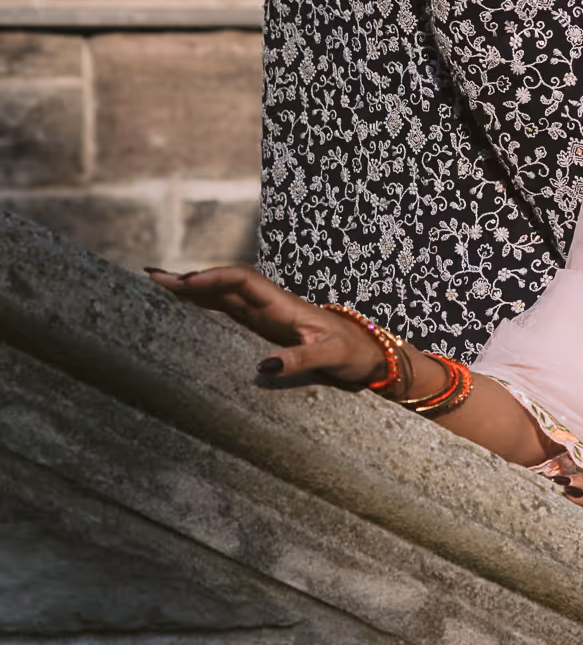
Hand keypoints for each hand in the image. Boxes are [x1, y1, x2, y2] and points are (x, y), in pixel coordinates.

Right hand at [145, 264, 386, 387]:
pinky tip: (182, 306)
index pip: (243, 280)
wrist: (368, 352)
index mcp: (284, 304)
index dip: (213, 277)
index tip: (185, 282)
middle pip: (225, 282)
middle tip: (153, 278)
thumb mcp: (331, 357)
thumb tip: (263, 366)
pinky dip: (203, 305)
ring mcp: (265, 313)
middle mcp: (271, 303)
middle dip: (191, 279)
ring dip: (192, 289)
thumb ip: (299, 360)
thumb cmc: (353, 351)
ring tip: (157, 286)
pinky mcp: (263, 326)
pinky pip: (228, 310)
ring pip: (223, 294)